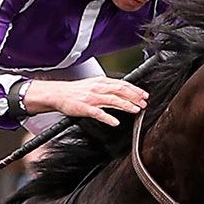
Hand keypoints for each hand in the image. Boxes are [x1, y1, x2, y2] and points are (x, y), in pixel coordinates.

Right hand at [20, 76, 148, 126]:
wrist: (58, 94)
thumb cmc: (75, 91)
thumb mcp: (93, 84)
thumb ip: (107, 87)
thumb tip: (121, 90)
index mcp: (101, 82)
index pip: (122, 84)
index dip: (135, 90)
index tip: (144, 95)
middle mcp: (98, 88)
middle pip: (121, 91)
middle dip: (134, 97)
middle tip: (143, 104)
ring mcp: (92, 98)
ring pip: (113, 100)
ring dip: (126, 106)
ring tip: (135, 110)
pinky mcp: (85, 108)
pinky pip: (99, 113)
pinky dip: (108, 118)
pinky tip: (116, 122)